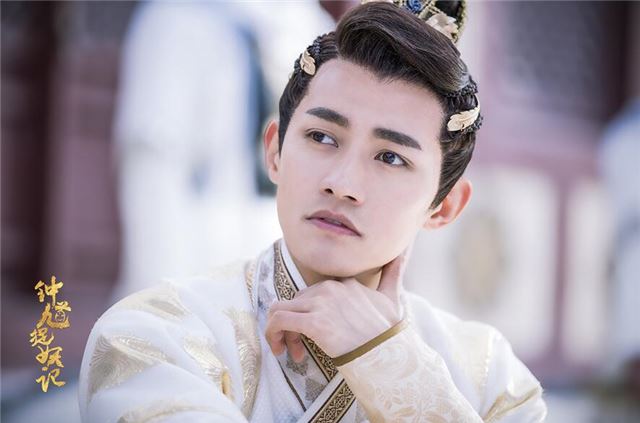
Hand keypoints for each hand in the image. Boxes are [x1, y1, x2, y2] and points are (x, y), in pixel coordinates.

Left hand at [265, 245, 411, 360]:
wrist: (389, 355)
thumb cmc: (389, 332)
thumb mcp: (393, 297)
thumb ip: (394, 270)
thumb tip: (407, 246)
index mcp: (344, 282)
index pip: (312, 293)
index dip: (308, 313)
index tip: (313, 334)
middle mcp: (330, 288)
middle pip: (295, 302)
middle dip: (294, 325)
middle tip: (300, 347)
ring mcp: (321, 304)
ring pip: (281, 309)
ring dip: (280, 331)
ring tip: (290, 350)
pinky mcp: (313, 322)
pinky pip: (278, 321)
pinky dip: (272, 334)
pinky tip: (281, 350)